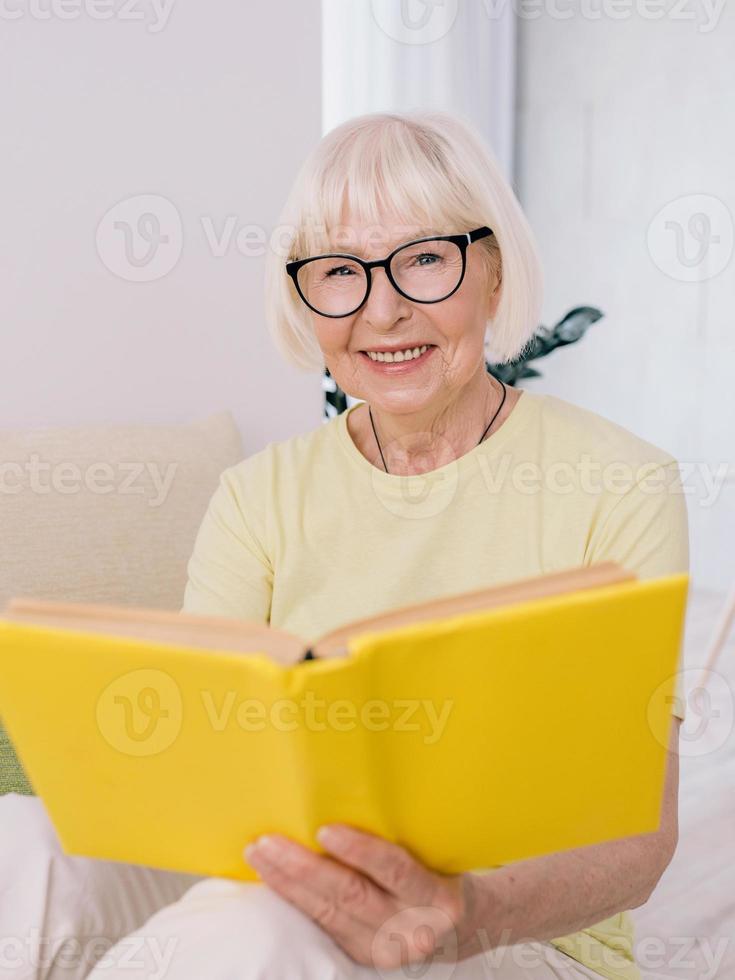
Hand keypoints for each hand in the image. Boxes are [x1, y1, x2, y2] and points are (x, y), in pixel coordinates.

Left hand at [244, 824, 485, 969]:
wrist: (464, 924)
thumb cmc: (444, 870)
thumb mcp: (439, 851)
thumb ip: (406, 832)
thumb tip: (353, 787)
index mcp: (437, 897)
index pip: (397, 871)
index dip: (361, 851)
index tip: (326, 830)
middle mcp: (412, 929)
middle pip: (351, 895)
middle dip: (303, 868)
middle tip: (268, 842)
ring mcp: (385, 948)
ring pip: (328, 914)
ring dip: (287, 884)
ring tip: (259, 855)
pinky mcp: (363, 956)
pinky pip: (322, 926)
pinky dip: (294, 901)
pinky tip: (273, 881)